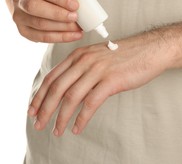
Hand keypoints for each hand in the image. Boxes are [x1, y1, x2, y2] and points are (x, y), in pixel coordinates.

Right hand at [11, 0, 94, 42]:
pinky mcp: (24, 31)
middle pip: (35, 7)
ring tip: (78, 28)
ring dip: (61, 28)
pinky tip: (74, 36)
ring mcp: (19, 17)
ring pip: (39, 24)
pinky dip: (60, 38)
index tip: (75, 4)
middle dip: (58, 14)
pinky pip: (42, 37)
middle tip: (76, 17)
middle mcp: (19, 0)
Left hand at [27, 33, 173, 135]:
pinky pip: (91, 103)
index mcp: (78, 55)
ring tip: (57, 130)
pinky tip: (77, 128)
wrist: (148, 50)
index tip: (32, 110)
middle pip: (57, 88)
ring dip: (61, 117)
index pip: (51, 77)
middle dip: (45, 109)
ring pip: (71, 97)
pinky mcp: (111, 80)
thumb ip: (80, 70)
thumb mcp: (96, 57)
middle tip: (38, 124)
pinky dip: (82, 118)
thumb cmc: (122, 56)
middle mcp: (84, 61)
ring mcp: (97, 70)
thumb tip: (66, 90)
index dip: (39, 95)